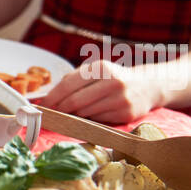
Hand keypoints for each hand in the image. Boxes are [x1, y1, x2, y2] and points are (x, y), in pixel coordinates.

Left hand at [36, 59, 158, 123]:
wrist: (148, 85)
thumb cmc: (113, 79)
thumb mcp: (96, 71)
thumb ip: (73, 81)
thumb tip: (47, 99)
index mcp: (100, 68)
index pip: (68, 85)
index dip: (52, 98)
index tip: (42, 107)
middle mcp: (111, 81)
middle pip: (74, 102)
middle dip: (60, 110)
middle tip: (51, 116)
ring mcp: (120, 98)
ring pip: (85, 113)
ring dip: (75, 116)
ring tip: (76, 113)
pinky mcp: (125, 114)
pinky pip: (98, 121)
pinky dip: (90, 120)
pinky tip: (93, 114)